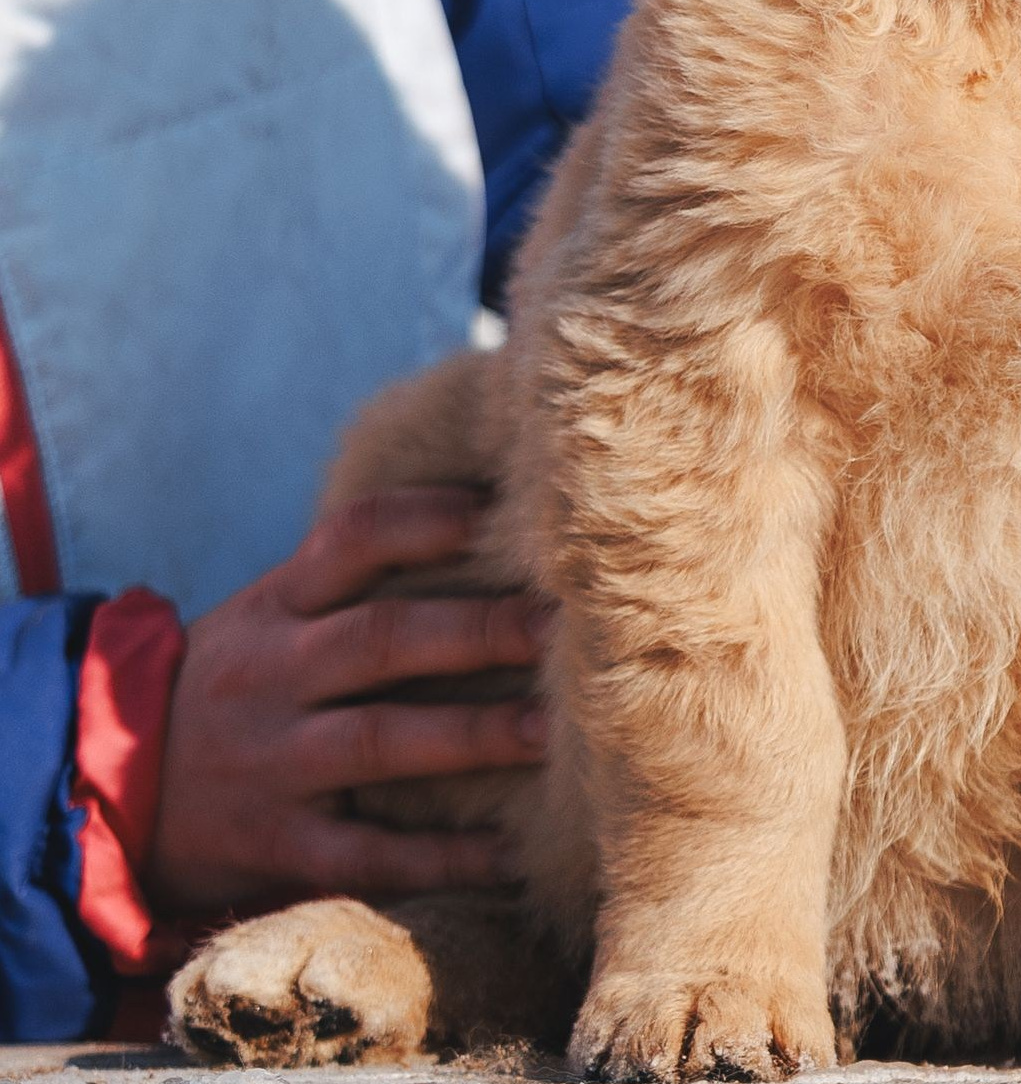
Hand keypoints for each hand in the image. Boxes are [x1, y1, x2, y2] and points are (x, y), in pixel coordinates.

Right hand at [146, 486, 549, 916]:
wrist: (106, 795)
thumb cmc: (235, 685)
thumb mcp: (267, 616)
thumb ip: (354, 581)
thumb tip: (488, 518)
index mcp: (275, 606)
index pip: (355, 537)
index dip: (432, 518)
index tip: (509, 513)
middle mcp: (270, 674)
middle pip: (383, 638)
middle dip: (480, 630)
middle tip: (563, 628)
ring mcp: (267, 762)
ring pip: (380, 742)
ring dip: (475, 736)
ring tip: (555, 731)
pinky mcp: (270, 846)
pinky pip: (363, 853)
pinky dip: (438, 858)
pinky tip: (507, 853)